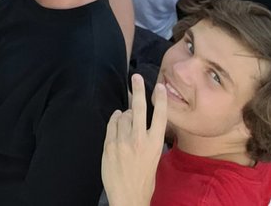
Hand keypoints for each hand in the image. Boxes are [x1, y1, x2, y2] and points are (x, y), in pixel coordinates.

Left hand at [101, 74, 167, 205]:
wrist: (128, 197)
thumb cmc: (144, 180)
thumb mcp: (154, 159)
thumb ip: (148, 139)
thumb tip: (140, 122)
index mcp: (155, 145)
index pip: (160, 117)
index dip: (161, 100)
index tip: (160, 87)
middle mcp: (139, 140)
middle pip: (140, 108)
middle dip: (138, 90)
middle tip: (136, 77)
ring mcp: (123, 142)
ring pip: (124, 116)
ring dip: (126, 114)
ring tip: (128, 118)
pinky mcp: (109, 145)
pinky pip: (112, 125)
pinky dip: (115, 119)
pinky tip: (117, 118)